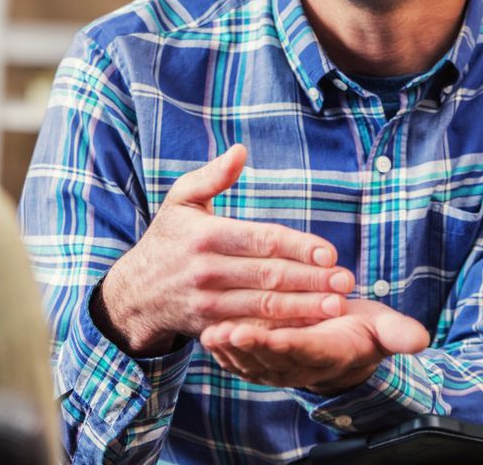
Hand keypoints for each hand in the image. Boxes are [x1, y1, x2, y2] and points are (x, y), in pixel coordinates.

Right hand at [93, 145, 354, 356]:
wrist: (136, 291)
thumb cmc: (168, 238)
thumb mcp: (180, 200)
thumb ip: (212, 176)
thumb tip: (241, 151)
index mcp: (206, 236)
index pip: (260, 241)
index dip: (297, 247)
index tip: (329, 252)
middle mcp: (208, 272)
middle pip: (268, 276)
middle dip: (310, 280)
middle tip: (346, 281)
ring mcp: (209, 305)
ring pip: (264, 308)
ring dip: (304, 308)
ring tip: (337, 306)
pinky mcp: (212, 328)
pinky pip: (253, 329)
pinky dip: (282, 330)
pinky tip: (310, 326)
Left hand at [199, 299, 429, 392]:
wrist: (343, 342)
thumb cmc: (359, 328)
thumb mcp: (382, 328)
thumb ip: (397, 334)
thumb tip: (421, 340)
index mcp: (327, 353)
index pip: (302, 350)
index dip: (281, 344)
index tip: (262, 333)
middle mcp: (299, 365)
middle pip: (269, 358)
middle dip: (247, 347)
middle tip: (226, 332)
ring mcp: (277, 367)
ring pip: (250, 362)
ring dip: (229, 350)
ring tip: (211, 333)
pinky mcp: (262, 362)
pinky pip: (241, 361)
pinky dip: (224, 352)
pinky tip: (208, 335)